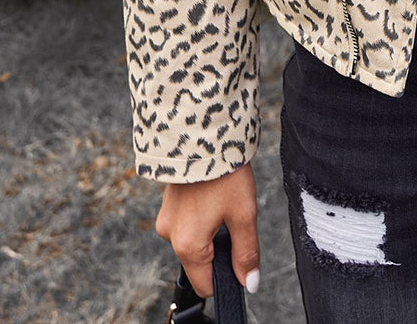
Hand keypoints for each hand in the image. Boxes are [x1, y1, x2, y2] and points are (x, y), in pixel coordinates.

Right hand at [155, 161, 259, 300]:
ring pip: (194, 241)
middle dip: (220, 250)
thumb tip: (250, 282)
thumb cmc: (224, 172)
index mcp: (187, 245)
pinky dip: (203, 218)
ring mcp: (166, 219)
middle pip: (200, 262)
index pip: (206, 284)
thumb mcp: (243, 213)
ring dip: (212, 232)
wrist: (202, 132)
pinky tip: (215, 196)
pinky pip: (187, 224)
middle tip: (235, 219)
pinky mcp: (168, 204)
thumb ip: (246, 252)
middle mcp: (170, 236)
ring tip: (225, 202)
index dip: (227, 276)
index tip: (242, 255)